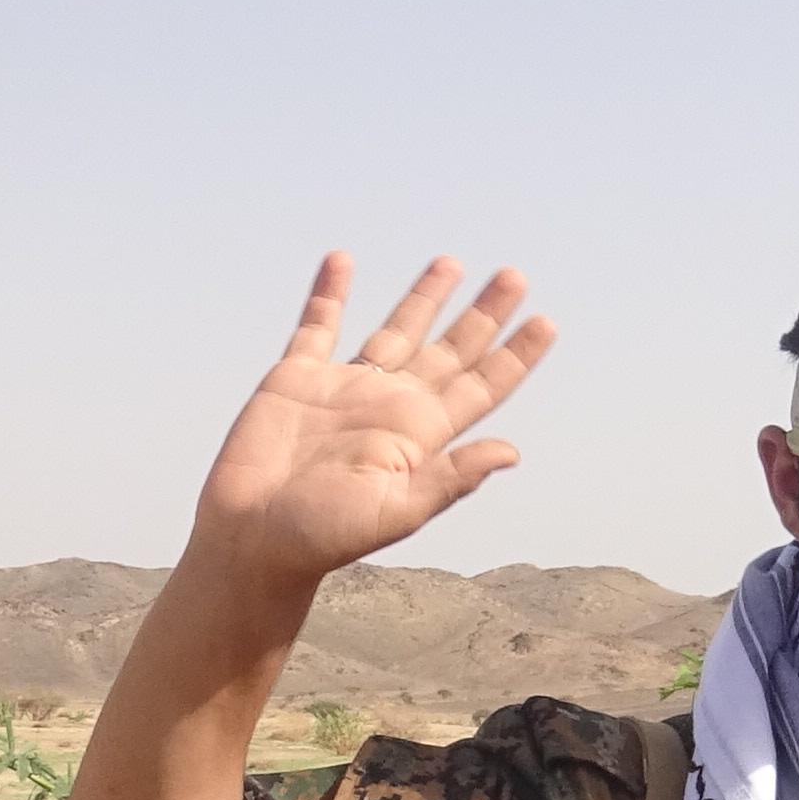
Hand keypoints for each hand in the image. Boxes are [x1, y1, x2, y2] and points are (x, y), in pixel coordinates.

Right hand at [185, 252, 555, 592]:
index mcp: (421, 435)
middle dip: (483, 314)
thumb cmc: (323, 537)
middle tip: (515, 277)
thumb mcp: (397, 513)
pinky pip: (317, 325)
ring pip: (396, 329)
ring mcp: (345, 388)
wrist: (253, 538)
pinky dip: (328, 292)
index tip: (545, 323)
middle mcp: (390, 405)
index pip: (480, 386)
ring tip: (450, 262)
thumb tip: (510, 453)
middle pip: (450, 349)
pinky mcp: (297, 379)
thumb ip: (450, 479)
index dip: (513, 356)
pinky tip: (342, 260)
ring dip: (423, 296)